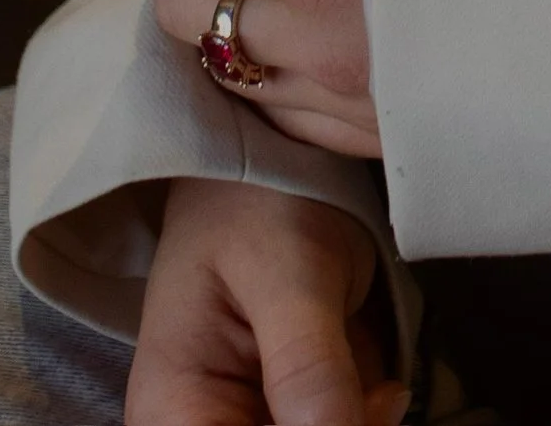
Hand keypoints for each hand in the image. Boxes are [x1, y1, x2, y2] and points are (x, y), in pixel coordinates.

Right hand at [127, 177, 402, 425]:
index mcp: (174, 411)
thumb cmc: (262, 199)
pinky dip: (360, 413)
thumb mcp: (289, 275)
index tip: (352, 414)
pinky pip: (331, 425)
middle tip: (376, 398)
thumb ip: (306, 368)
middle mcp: (199, 424)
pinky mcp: (283, 406)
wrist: (276, 152)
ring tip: (371, 378)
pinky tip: (374, 382)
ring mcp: (244, 416)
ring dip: (354, 420)